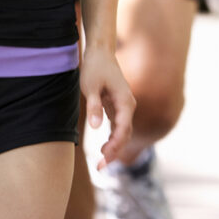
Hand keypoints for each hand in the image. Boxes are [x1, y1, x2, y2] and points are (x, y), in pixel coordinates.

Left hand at [80, 45, 134, 169]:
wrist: (100, 52)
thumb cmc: (95, 68)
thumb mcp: (91, 86)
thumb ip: (94, 106)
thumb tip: (96, 127)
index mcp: (125, 101)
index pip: (123, 128)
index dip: (115, 145)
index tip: (103, 158)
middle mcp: (128, 105)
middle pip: (125, 133)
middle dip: (115, 151)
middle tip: (100, 167)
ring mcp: (124, 106)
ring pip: (123, 132)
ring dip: (115, 147)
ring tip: (101, 162)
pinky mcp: (117, 106)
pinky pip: (119, 126)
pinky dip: (113, 139)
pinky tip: (105, 149)